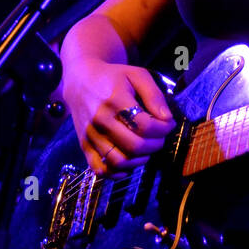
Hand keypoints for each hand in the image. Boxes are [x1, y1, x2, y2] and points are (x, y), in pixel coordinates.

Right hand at [62, 59, 176, 173]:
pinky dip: (118, 173)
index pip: (145, 126)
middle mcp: (100, 120)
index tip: (168, 123)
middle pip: (134, 146)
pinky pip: (101, 170)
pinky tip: (129, 161)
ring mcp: (90, 135)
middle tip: (159, 137)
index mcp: (115, 100)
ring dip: (139, 160)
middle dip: (155, 145)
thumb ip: (154, 95)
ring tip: (146, 148)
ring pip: (119, 162)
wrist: (81, 81)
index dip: (163, 129)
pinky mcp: (84, 145)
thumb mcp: (137, 75)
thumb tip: (167, 118)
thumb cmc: (113, 78)